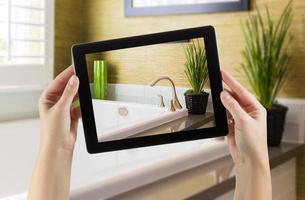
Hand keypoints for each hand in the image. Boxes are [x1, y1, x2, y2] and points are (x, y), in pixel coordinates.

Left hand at [29, 66, 79, 199]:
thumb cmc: (53, 131)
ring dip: (80, 93)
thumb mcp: (61, 108)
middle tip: (84, 74)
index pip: (58, 82)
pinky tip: (86, 100)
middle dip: (75, 82)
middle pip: (67, 88)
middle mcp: (55, 103)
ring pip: (74, 96)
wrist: (59, 148)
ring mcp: (64, 109)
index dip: (67, 74)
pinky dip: (83, 103)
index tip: (75, 66)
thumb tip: (74, 79)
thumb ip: (69, 93)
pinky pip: (79, 105)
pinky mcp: (72, 115)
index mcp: (47, 99)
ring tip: (87, 86)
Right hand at [220, 70, 267, 166]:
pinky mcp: (233, 125)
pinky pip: (225, 114)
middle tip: (216, 81)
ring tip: (216, 96)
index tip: (223, 73)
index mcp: (256, 109)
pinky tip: (219, 109)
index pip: (242, 91)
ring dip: (223, 102)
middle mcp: (249, 112)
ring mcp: (240, 119)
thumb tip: (224, 95)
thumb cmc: (253, 143)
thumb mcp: (243, 121)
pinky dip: (221, 112)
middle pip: (235, 97)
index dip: (231, 81)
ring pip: (229, 105)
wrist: (248, 160)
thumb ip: (232, 107)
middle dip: (226, 90)